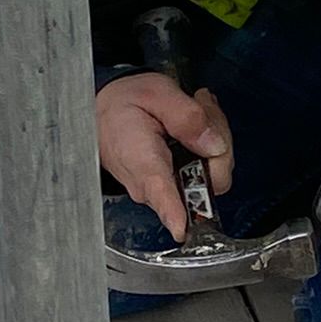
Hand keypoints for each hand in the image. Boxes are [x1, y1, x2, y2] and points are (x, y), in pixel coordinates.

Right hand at [97, 72, 232, 240]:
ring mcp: (162, 193)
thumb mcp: (155, 93)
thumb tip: (214, 145)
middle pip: (209, 180)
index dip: (175, 211)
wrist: (102, 116)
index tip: (181, 228)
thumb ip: (187, 116)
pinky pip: (205, 177)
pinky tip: (193, 130)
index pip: (160, 192)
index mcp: (142, 159)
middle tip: (201, 107)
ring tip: (194, 114)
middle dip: (218, 141)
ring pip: (212, 178)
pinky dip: (207, 150)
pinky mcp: (172, 192)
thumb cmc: (123, 106)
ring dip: (213, 141)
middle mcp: (151, 186)